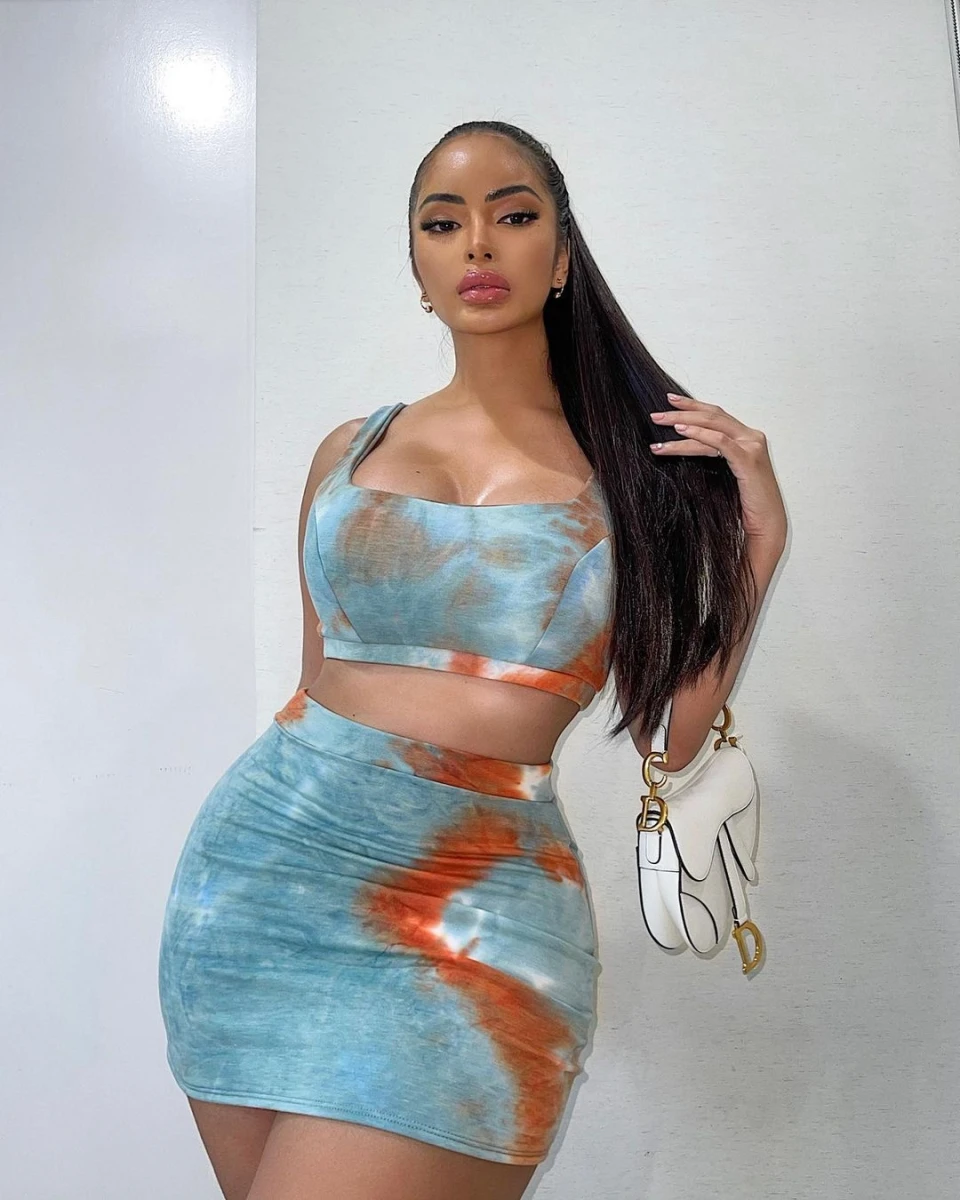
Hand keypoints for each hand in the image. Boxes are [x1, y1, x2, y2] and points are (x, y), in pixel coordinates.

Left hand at [649, 392, 786, 551]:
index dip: (693, 405)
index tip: (669, 401)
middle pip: (712, 416)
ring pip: (712, 426)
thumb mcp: (725, 474)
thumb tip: (686, 445)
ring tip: (659, 425)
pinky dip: (699, 434)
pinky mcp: (748, 460)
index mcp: (747, 438)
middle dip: (681, 412)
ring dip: (682, 423)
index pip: (716, 415)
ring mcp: (752, 446)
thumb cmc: (745, 504)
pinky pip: (720, 442)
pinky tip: (680, 432)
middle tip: (656, 414)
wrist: (767, 524)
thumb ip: (713, 455)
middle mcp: (752, 437)